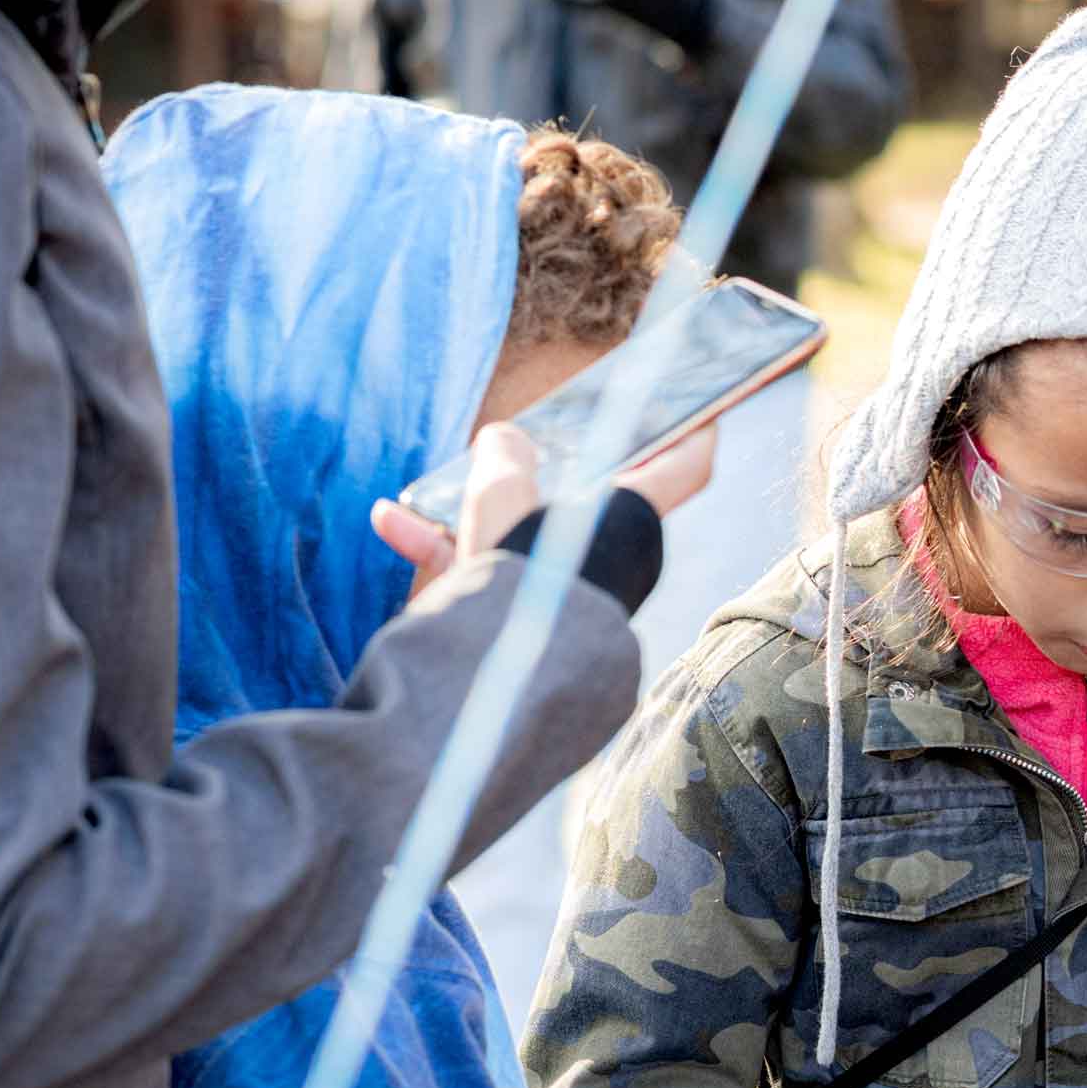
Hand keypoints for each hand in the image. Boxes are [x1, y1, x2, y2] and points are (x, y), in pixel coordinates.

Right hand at [371, 421, 720, 585]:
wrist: (496, 681)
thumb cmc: (523, 578)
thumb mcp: (504, 495)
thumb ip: (504, 458)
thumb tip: (504, 441)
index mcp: (630, 518)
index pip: (684, 466)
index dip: (693, 430)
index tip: (695, 405)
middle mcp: (607, 556)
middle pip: (588, 498)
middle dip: (542, 473)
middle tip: (527, 441)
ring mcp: (564, 588)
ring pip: (520, 532)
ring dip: (468, 510)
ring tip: (428, 494)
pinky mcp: (521, 617)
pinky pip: (486, 569)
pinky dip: (441, 546)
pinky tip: (391, 521)